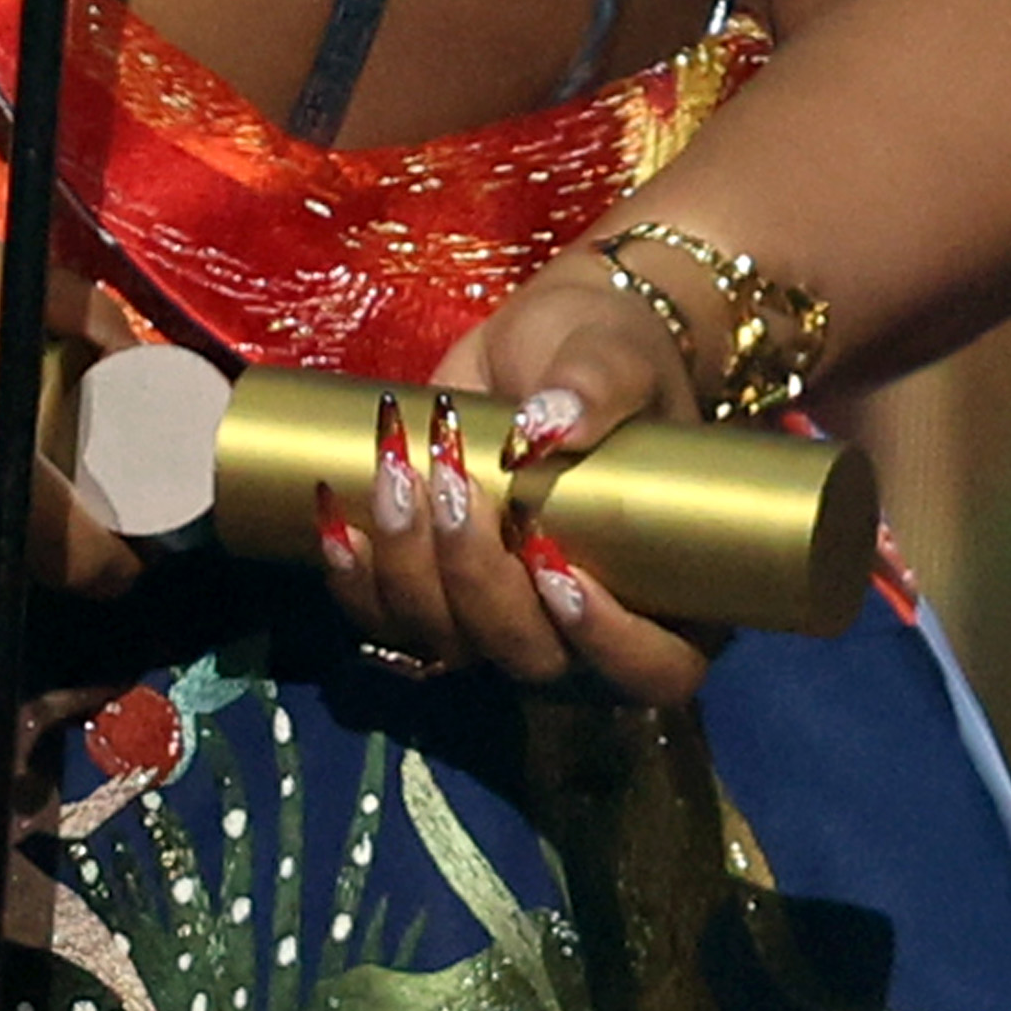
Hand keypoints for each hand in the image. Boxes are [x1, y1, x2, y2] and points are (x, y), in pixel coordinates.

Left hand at [314, 251, 719, 705]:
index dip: (605, 643)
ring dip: (408, 569)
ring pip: (450, 645)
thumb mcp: (617, 353)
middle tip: (453, 480)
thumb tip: (548, 427)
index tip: (554, 564)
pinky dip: (355, 577)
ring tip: (397, 469)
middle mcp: (587, 628)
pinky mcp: (436, 591)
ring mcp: (505, 616)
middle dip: (477, 582)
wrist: (543, 339)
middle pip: (531, 660)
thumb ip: (595, 387)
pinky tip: (341, 514)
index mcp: (670, 595)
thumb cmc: (609, 351)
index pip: (654, 671)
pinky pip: (387, 620)